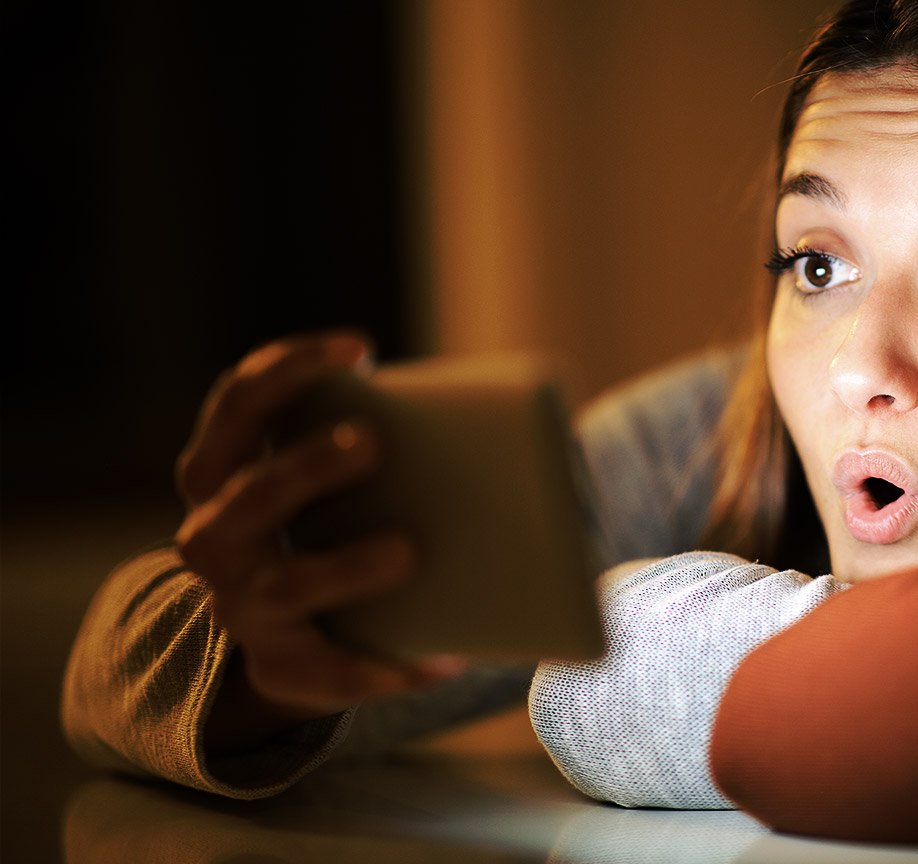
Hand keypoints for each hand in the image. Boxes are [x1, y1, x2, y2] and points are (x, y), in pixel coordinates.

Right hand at [174, 332, 462, 748]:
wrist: (292, 639)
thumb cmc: (332, 527)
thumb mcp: (335, 482)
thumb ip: (380, 447)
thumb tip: (509, 431)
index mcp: (225, 470)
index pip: (239, 404)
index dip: (290, 370)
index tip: (360, 350)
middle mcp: (215, 535)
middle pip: (253, 493)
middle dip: (311, 465)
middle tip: (376, 442)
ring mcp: (242, 605)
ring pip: (288, 584)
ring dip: (347, 565)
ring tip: (410, 550)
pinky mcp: (280, 667)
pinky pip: (330, 672)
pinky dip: (385, 668)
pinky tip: (443, 661)